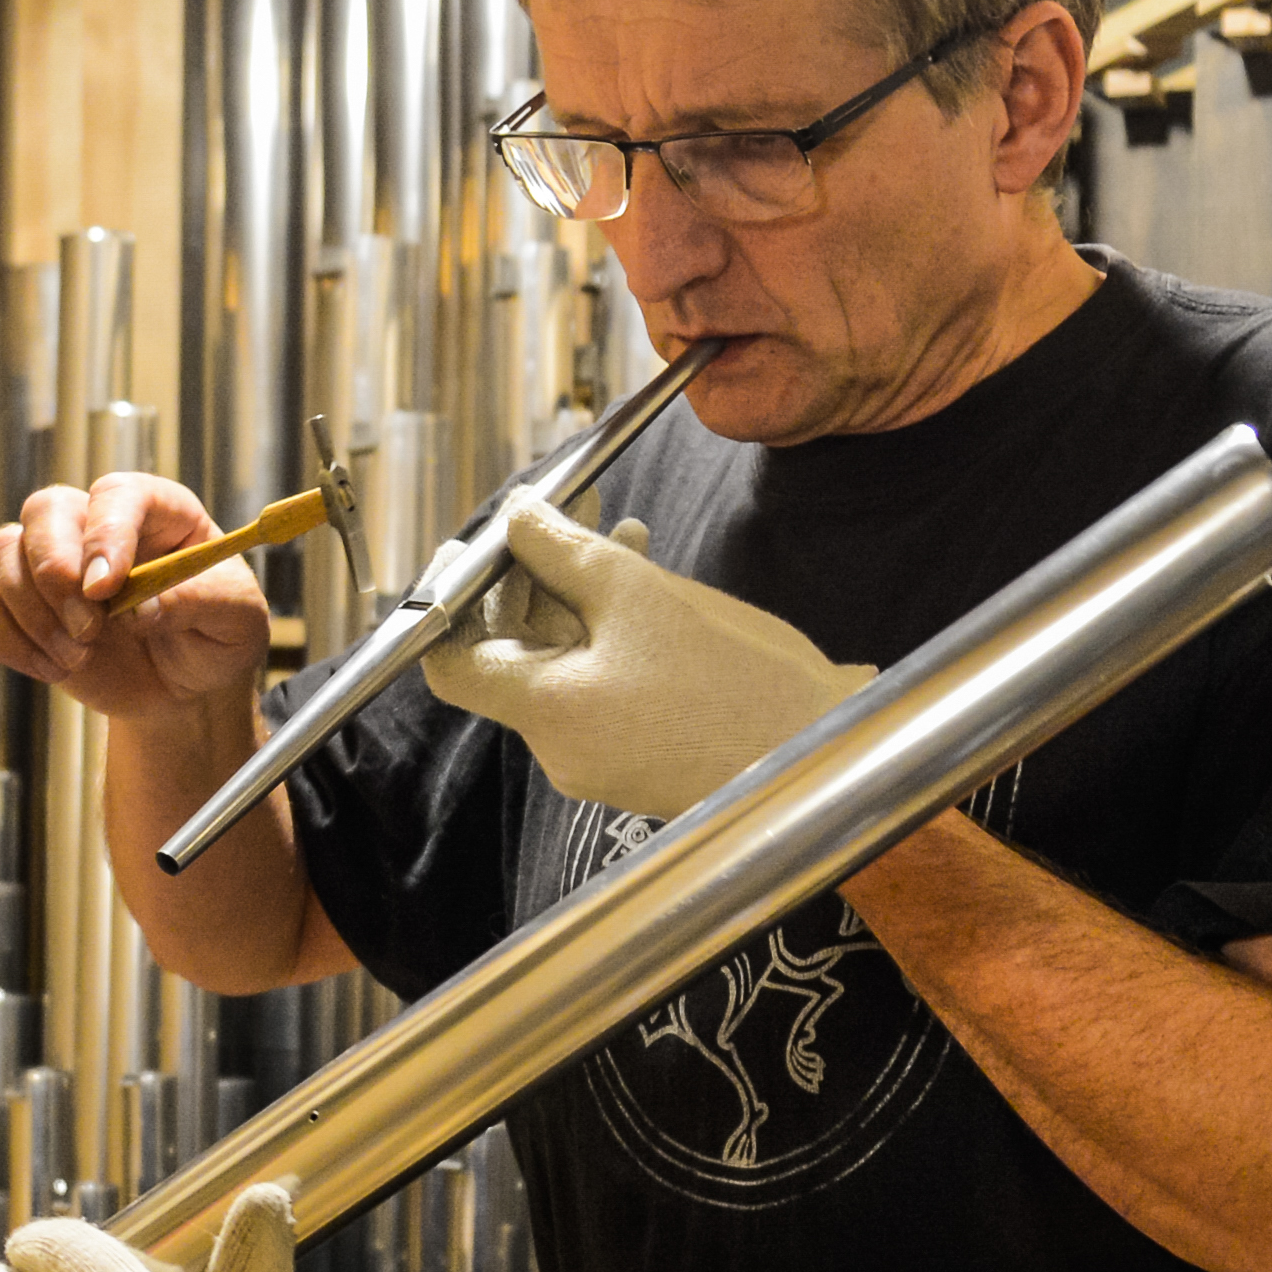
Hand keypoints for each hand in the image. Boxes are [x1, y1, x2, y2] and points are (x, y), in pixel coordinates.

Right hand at [0, 475, 281, 726]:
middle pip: (44, 510)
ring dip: (31, 612)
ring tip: (79, 657)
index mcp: (157, 511)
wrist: (186, 690)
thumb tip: (140, 609)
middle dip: (54, 572)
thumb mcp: (236, 619)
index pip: (116, 494)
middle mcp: (97, 524)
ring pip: (3, 550)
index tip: (106, 588)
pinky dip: (9, 640)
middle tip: (87, 629)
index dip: (104, 534)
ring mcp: (54, 562)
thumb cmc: (215, 637)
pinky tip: (53, 668)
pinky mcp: (23, 604)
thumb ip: (197, 601)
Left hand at [431, 493, 875, 820]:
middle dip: (528, 576)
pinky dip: (609, 630)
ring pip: (562, 661)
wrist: (823, 755)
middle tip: (558, 515)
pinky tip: (644, 578)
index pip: (449, 663)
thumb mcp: (640, 593)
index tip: (473, 551)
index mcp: (545, 713)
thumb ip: (564, 551)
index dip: (449, 600)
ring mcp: (599, 756)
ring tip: (615, 530)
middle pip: (509, 654)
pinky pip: (602, 682)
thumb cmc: (739, 684)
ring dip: (576, 594)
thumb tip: (518, 520)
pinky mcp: (640, 753)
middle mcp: (560, 746)